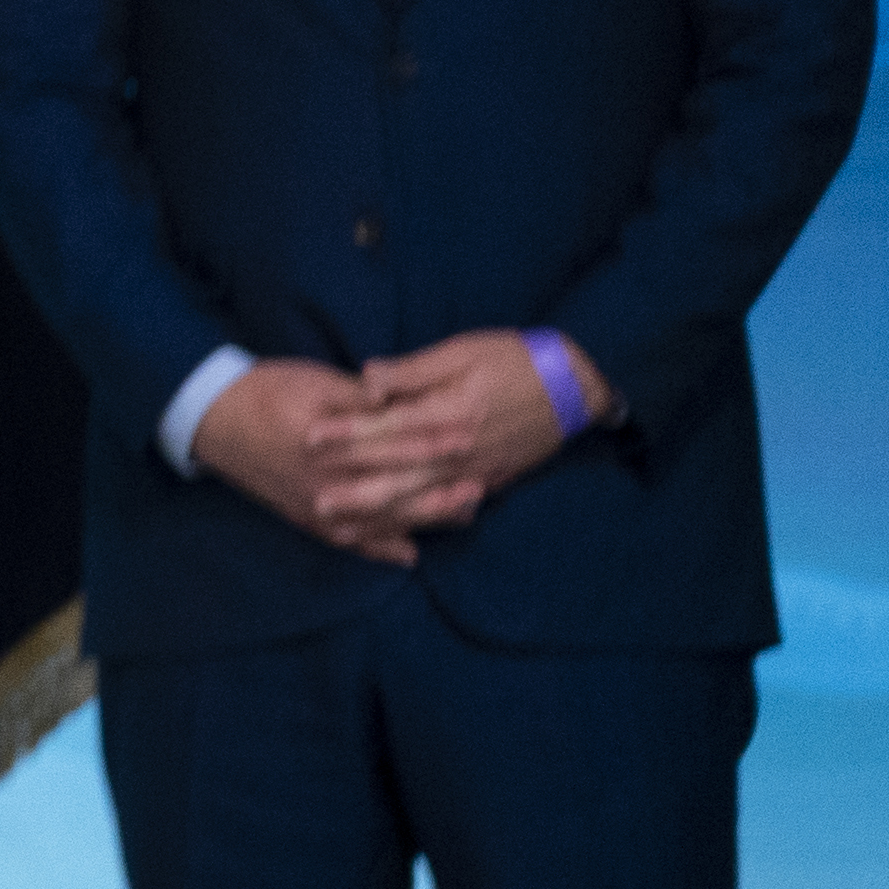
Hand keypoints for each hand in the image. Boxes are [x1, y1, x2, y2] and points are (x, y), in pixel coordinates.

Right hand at [188, 357, 447, 563]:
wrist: (210, 415)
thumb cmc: (264, 390)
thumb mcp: (316, 382)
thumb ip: (361, 397)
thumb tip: (400, 401)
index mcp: (331, 444)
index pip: (393, 444)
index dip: (432, 442)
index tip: (469, 437)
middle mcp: (325, 483)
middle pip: (393, 490)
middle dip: (438, 491)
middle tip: (480, 488)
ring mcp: (313, 505)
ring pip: (377, 520)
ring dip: (420, 520)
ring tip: (460, 516)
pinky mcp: (302, 516)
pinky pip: (346, 540)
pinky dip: (377, 548)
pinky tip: (407, 554)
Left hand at [306, 328, 592, 535]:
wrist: (579, 386)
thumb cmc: (515, 360)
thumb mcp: (463, 351)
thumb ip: (414, 370)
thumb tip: (367, 378)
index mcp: (451, 412)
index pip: (388, 426)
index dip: (347, 433)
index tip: (309, 438)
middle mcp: (462, 450)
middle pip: (399, 474)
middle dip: (354, 489)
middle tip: (313, 501)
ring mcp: (477, 471)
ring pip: (419, 499)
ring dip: (379, 516)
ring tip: (341, 529)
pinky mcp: (490, 482)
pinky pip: (448, 509)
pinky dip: (419, 523)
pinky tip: (394, 537)